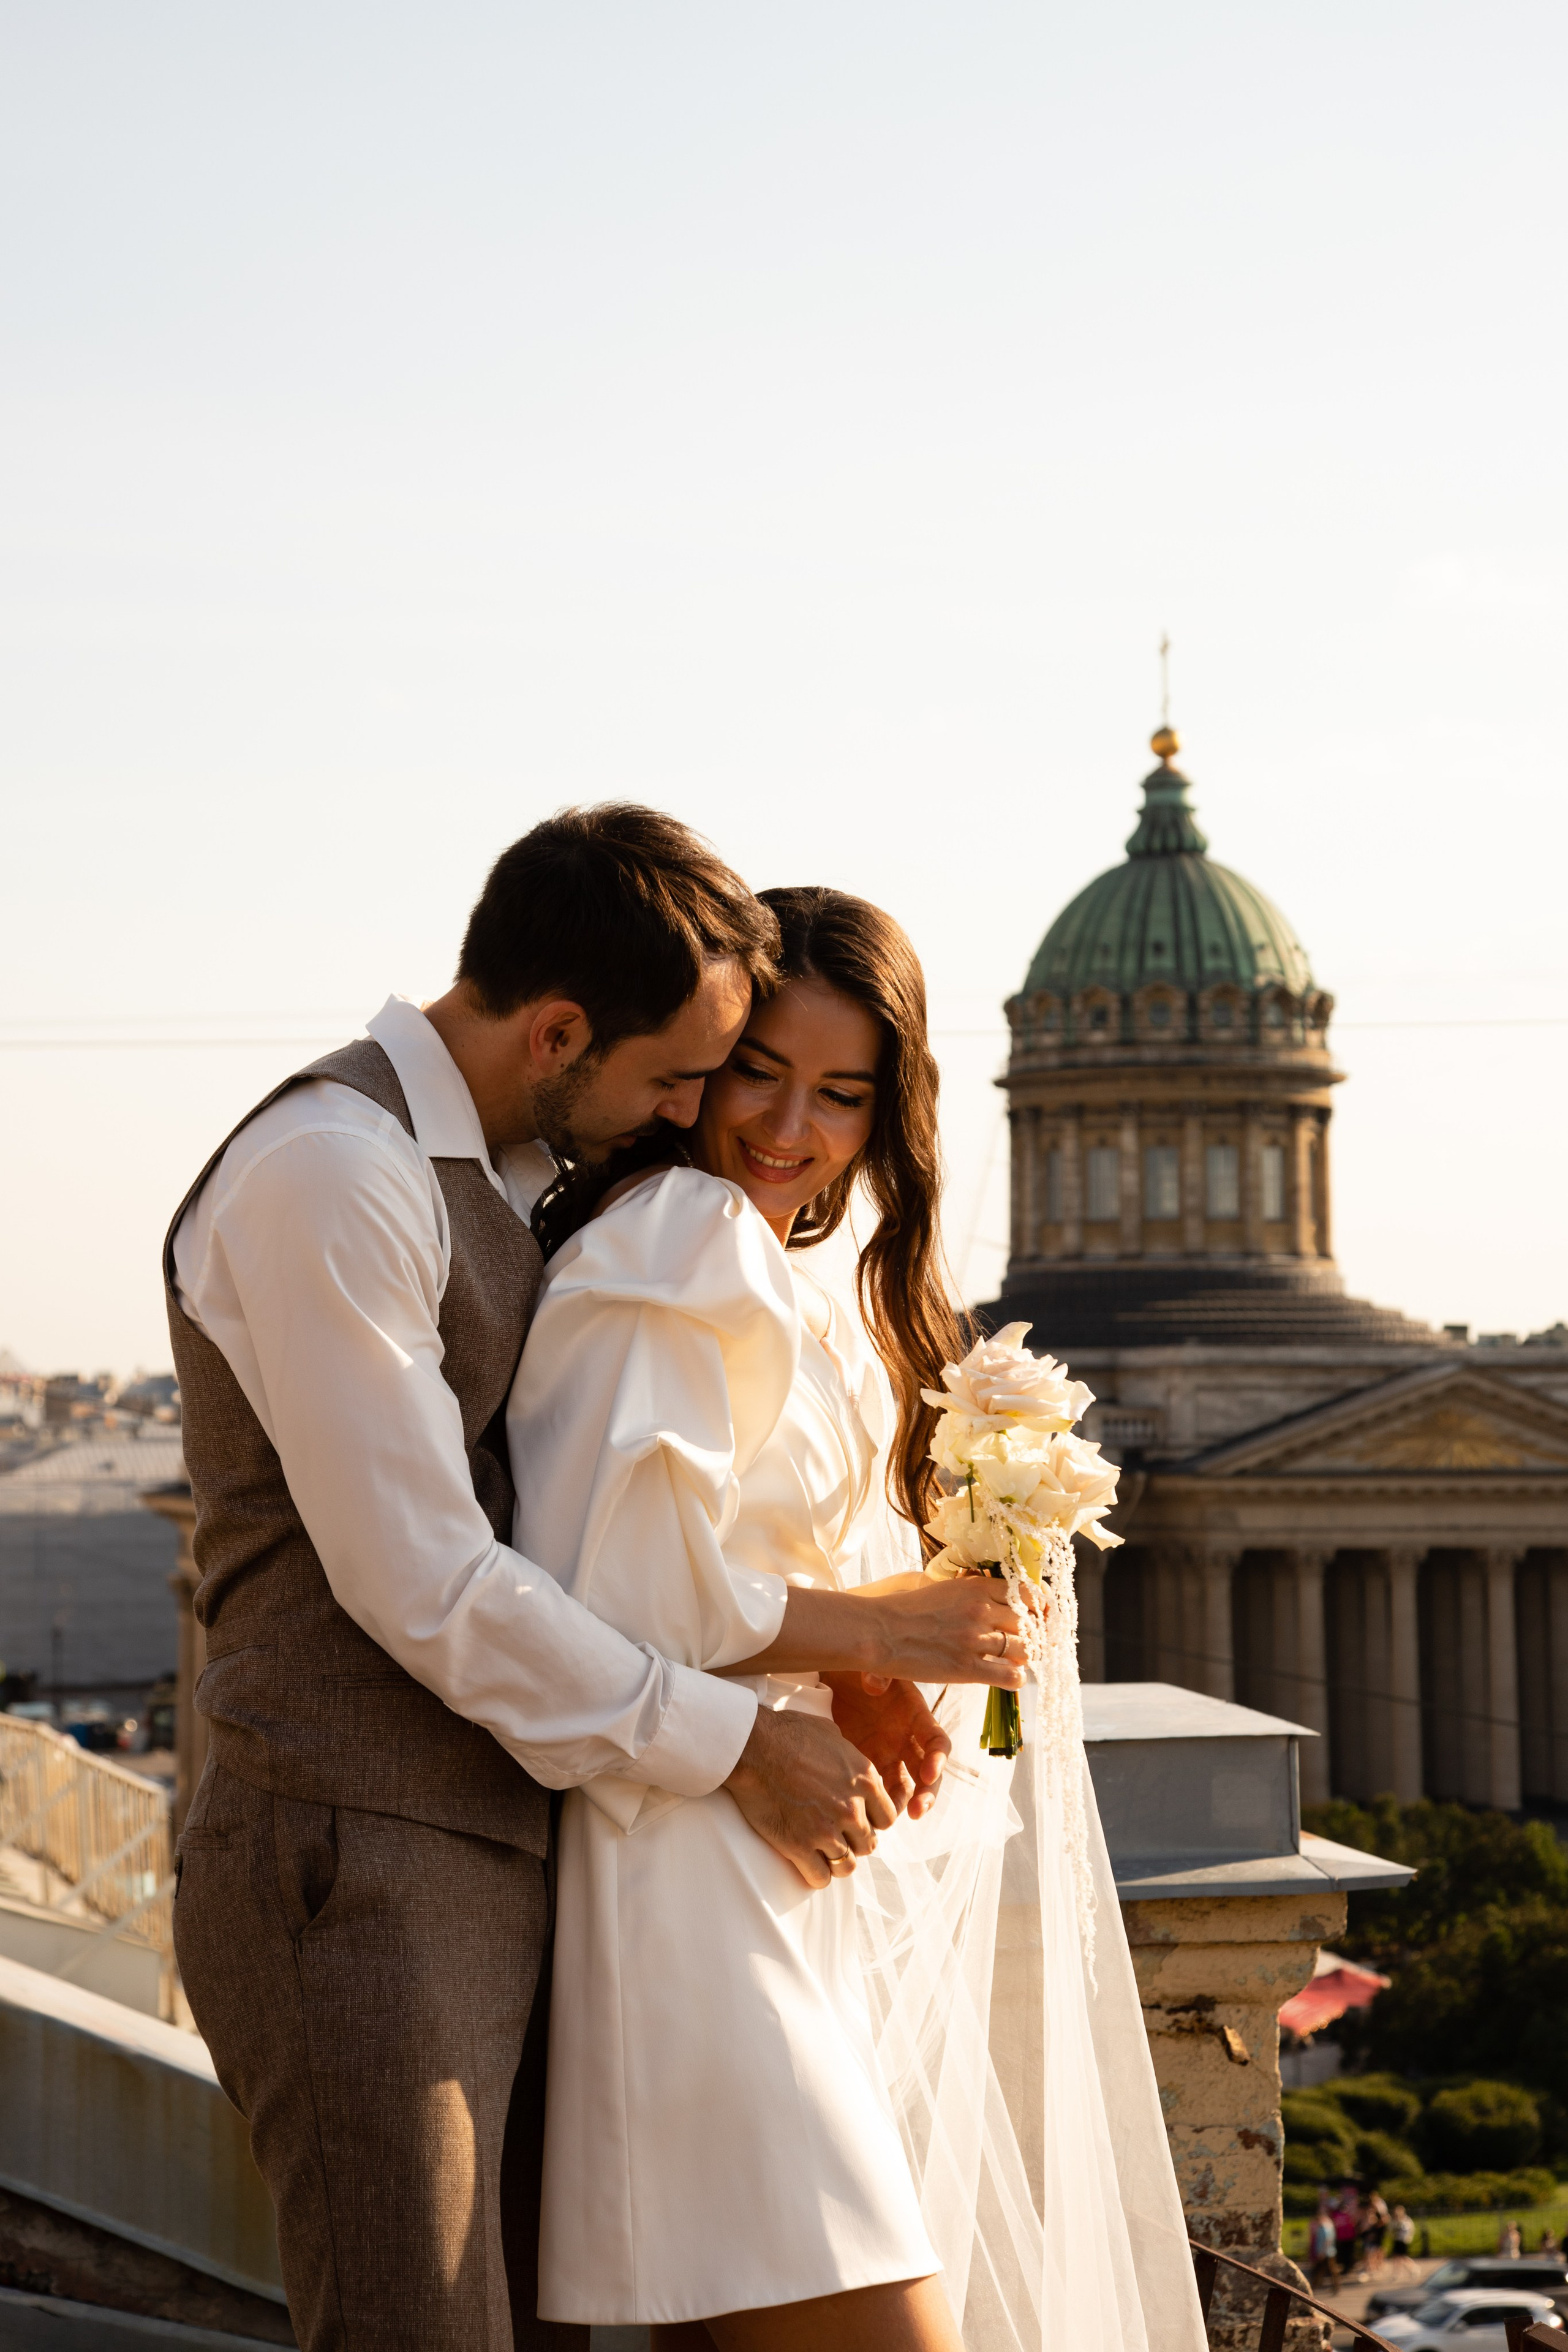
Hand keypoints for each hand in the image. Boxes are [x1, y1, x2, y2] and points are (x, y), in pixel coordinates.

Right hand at [723, 1707, 895, 1889]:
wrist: (753, 1747)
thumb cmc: (788, 1733)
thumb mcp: (832, 1734)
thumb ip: (849, 1757)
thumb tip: (849, 1765)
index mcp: (865, 1779)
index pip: (887, 1819)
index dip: (872, 1822)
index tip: (858, 1821)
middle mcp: (852, 1808)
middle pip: (869, 1844)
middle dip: (854, 1842)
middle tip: (837, 1836)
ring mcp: (827, 1830)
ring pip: (847, 1865)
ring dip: (837, 1861)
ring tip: (824, 1854)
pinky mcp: (800, 1846)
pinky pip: (820, 1877)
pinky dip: (816, 1875)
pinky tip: (808, 1864)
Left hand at [821, 1673, 950, 1819]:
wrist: (828, 1673)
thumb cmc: (855, 1664)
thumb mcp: (868, 1661)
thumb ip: (877, 1670)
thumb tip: (875, 1684)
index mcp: (914, 1713)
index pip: (937, 1740)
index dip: (937, 1758)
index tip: (928, 1773)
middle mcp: (906, 1737)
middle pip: (927, 1771)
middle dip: (926, 1792)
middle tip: (917, 1810)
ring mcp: (887, 1752)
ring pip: (905, 1785)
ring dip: (904, 1803)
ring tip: (889, 1820)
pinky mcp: (866, 1762)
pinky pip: (878, 1788)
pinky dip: (878, 1803)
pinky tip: (868, 1813)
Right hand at [855, 1573, 1031, 1686]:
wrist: (880, 1631)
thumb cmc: (908, 1611)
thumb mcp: (946, 1590)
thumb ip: (974, 1593)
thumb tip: (999, 1601)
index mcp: (976, 1587)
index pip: (1027, 1593)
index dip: (1038, 1607)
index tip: (1039, 1616)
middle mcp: (981, 1610)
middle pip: (1030, 1623)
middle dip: (1034, 1635)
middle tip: (1028, 1644)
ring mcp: (975, 1639)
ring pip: (1025, 1650)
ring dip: (1025, 1658)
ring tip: (1016, 1661)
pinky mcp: (967, 1668)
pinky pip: (1011, 1676)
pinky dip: (1016, 1679)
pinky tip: (1008, 1677)